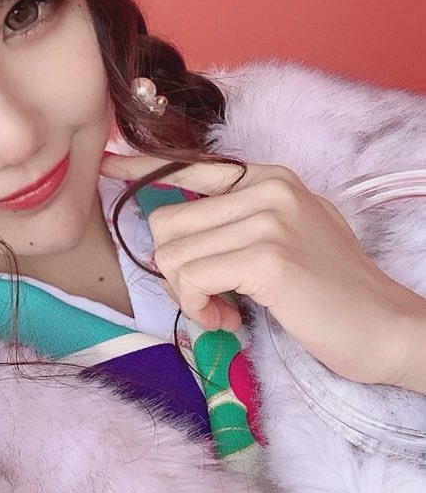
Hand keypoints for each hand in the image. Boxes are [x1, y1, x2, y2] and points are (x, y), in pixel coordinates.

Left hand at [99, 151, 417, 386]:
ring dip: (189, 297)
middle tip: (210, 298)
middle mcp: (267, 189)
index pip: (188, 166)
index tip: (109, 165)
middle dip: (175, 272)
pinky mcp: (266, 259)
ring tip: (226, 311)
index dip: (141, 169)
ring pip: (173, 256)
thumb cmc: (329, 291)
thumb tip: (170, 236)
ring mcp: (268, 220)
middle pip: (166, 224)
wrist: (384, 327)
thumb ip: (235, 224)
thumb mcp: (285, 236)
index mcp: (268, 178)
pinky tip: (230, 320)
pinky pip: (192, 281)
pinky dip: (201, 310)